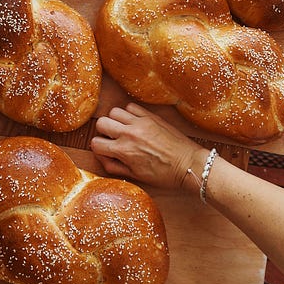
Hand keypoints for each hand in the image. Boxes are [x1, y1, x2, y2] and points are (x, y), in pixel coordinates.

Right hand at [90, 103, 206, 188]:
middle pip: (101, 122)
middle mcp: (129, 134)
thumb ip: (114, 166)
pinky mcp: (151, 116)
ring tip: (124, 129)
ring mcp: (140, 123)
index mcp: (124, 151)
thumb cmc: (164, 174)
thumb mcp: (136, 176)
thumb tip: (101, 156)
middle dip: (103, 131)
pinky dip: (129, 113)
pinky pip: (131, 106)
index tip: (106, 150)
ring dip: (116, 120)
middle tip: (113, 138)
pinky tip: (135, 122)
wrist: (188, 164)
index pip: (95, 143)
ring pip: (114, 111)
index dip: (99, 148)